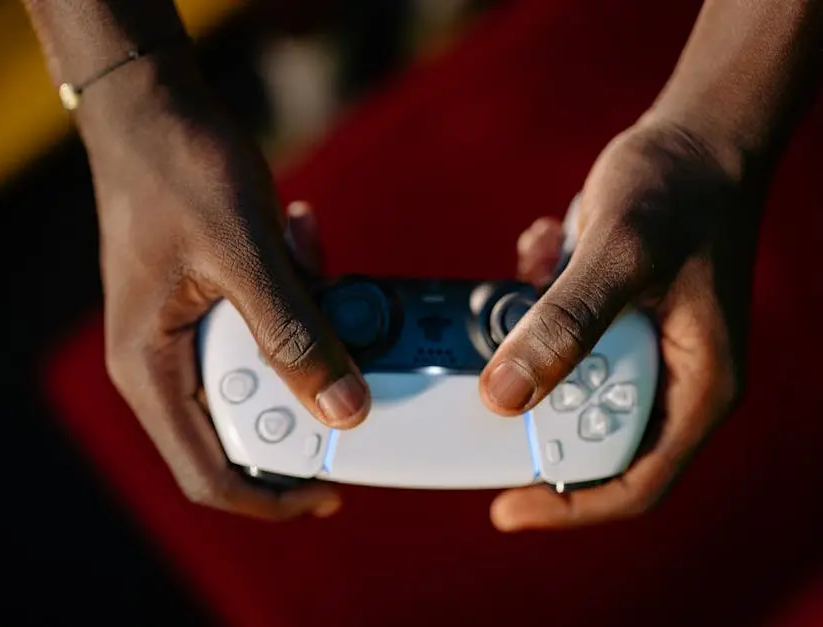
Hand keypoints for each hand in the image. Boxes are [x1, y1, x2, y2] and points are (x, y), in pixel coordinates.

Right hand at [82, 55, 369, 519]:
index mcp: (149, 369)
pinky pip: (263, 327)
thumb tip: (344, 409)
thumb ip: (294, 335)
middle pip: (242, 429)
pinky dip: (295, 297)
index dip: (272, 499)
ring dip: (302, 333)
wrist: (152, 109)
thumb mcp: (244, 255)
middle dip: (301, 396)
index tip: (332, 491)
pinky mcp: (208, 306)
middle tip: (343, 349)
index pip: (207, 476)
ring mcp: (183, 335)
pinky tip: (298, 239)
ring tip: (307, 261)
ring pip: (261, 375)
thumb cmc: (177, 171)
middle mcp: (160, 364)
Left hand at [480, 119, 759, 530]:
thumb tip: (503, 398)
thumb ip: (565, 324)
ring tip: (525, 284)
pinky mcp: (607, 318)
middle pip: (586, 437)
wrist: (693, 137)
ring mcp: (635, 348)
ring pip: (562, 383)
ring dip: (527, 343)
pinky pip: (554, 335)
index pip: (634, 482)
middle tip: (483, 379)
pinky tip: (544, 250)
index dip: (568, 507)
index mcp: (695, 387)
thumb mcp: (621, 254)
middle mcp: (667, 378)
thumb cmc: (679, 193)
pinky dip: (532, 301)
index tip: (503, 508)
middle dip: (531, 411)